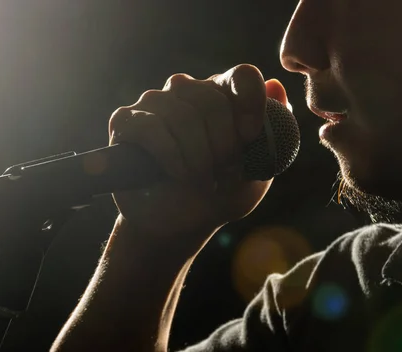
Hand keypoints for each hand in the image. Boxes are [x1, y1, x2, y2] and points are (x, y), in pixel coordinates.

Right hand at [109, 64, 288, 242]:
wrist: (176, 225)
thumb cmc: (218, 195)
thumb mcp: (256, 170)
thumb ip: (271, 130)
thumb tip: (276, 86)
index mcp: (221, 95)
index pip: (242, 76)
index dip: (250, 103)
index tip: (250, 138)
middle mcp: (186, 90)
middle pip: (211, 99)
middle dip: (222, 145)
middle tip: (222, 173)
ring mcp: (153, 103)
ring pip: (182, 116)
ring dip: (196, 157)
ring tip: (199, 180)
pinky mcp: (125, 121)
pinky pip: (151, 128)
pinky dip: (170, 156)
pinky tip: (177, 174)